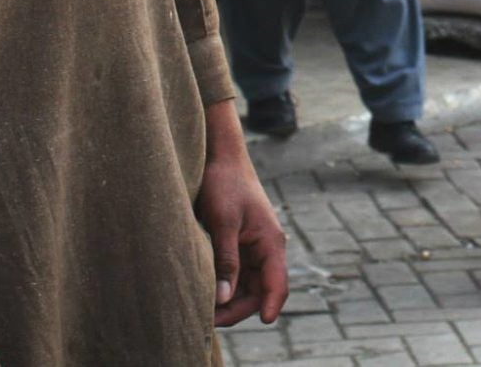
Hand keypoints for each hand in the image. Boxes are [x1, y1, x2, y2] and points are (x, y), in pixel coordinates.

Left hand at [199, 103, 288, 326]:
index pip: (277, 283)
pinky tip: (204, 292)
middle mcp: (266, 249)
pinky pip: (236, 276)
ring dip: (229, 301)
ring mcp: (253, 248)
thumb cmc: (224, 184)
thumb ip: (225, 260)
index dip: (271, 305)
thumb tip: (223, 298)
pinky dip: (223, 287)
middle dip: (238, 309)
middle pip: (260, 291)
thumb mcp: (223, 222)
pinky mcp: (239, 246)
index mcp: (270, 242)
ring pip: (247, 287)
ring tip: (203, 310)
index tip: (263, 323)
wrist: (220, 157)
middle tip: (209, 319)